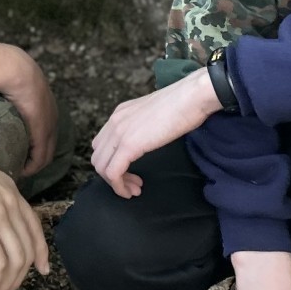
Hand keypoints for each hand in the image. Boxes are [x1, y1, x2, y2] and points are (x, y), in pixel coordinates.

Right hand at [0, 50, 59, 174]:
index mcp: (46, 106)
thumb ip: (6, 100)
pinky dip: (31, 167)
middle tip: (16, 168)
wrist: (12, 68)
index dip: (33, 148)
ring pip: (45, 155)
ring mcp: (50, 125)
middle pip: (47, 148)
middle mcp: (52, 117)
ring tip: (16, 171)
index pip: (44, 134)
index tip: (18, 156)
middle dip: (33, 160)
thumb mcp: (9, 88)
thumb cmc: (4, 74)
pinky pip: (40, 157)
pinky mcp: (43, 131)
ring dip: (32, 166)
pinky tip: (20, 171)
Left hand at [89, 67, 219, 197]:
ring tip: (134, 189)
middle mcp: (114, 121)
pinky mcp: (128, 145)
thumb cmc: (183, 104)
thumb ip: (144, 126)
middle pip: (98, 157)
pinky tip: (131, 192)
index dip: (112, 162)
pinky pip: (113, 173)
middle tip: (132, 184)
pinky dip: (119, 187)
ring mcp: (119, 132)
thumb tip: (147, 140)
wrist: (192, 97)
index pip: (102, 144)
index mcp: (120, 114)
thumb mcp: (154, 115)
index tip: (131, 173)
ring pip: (101, 167)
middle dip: (112, 175)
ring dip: (116, 184)